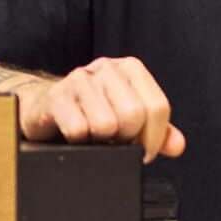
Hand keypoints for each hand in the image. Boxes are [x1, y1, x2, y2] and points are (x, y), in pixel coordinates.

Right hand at [18, 56, 186, 162]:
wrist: (43, 106)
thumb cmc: (90, 112)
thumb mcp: (128, 118)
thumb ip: (157, 131)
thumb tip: (177, 145)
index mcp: (131, 70)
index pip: (158, 107)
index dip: (153, 138)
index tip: (143, 152)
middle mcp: (107, 68)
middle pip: (134, 116)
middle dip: (125, 139)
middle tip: (113, 142)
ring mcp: (79, 79)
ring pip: (106, 124)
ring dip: (100, 141)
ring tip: (92, 136)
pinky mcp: (56, 97)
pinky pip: (78, 129)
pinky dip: (78, 141)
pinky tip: (74, 136)